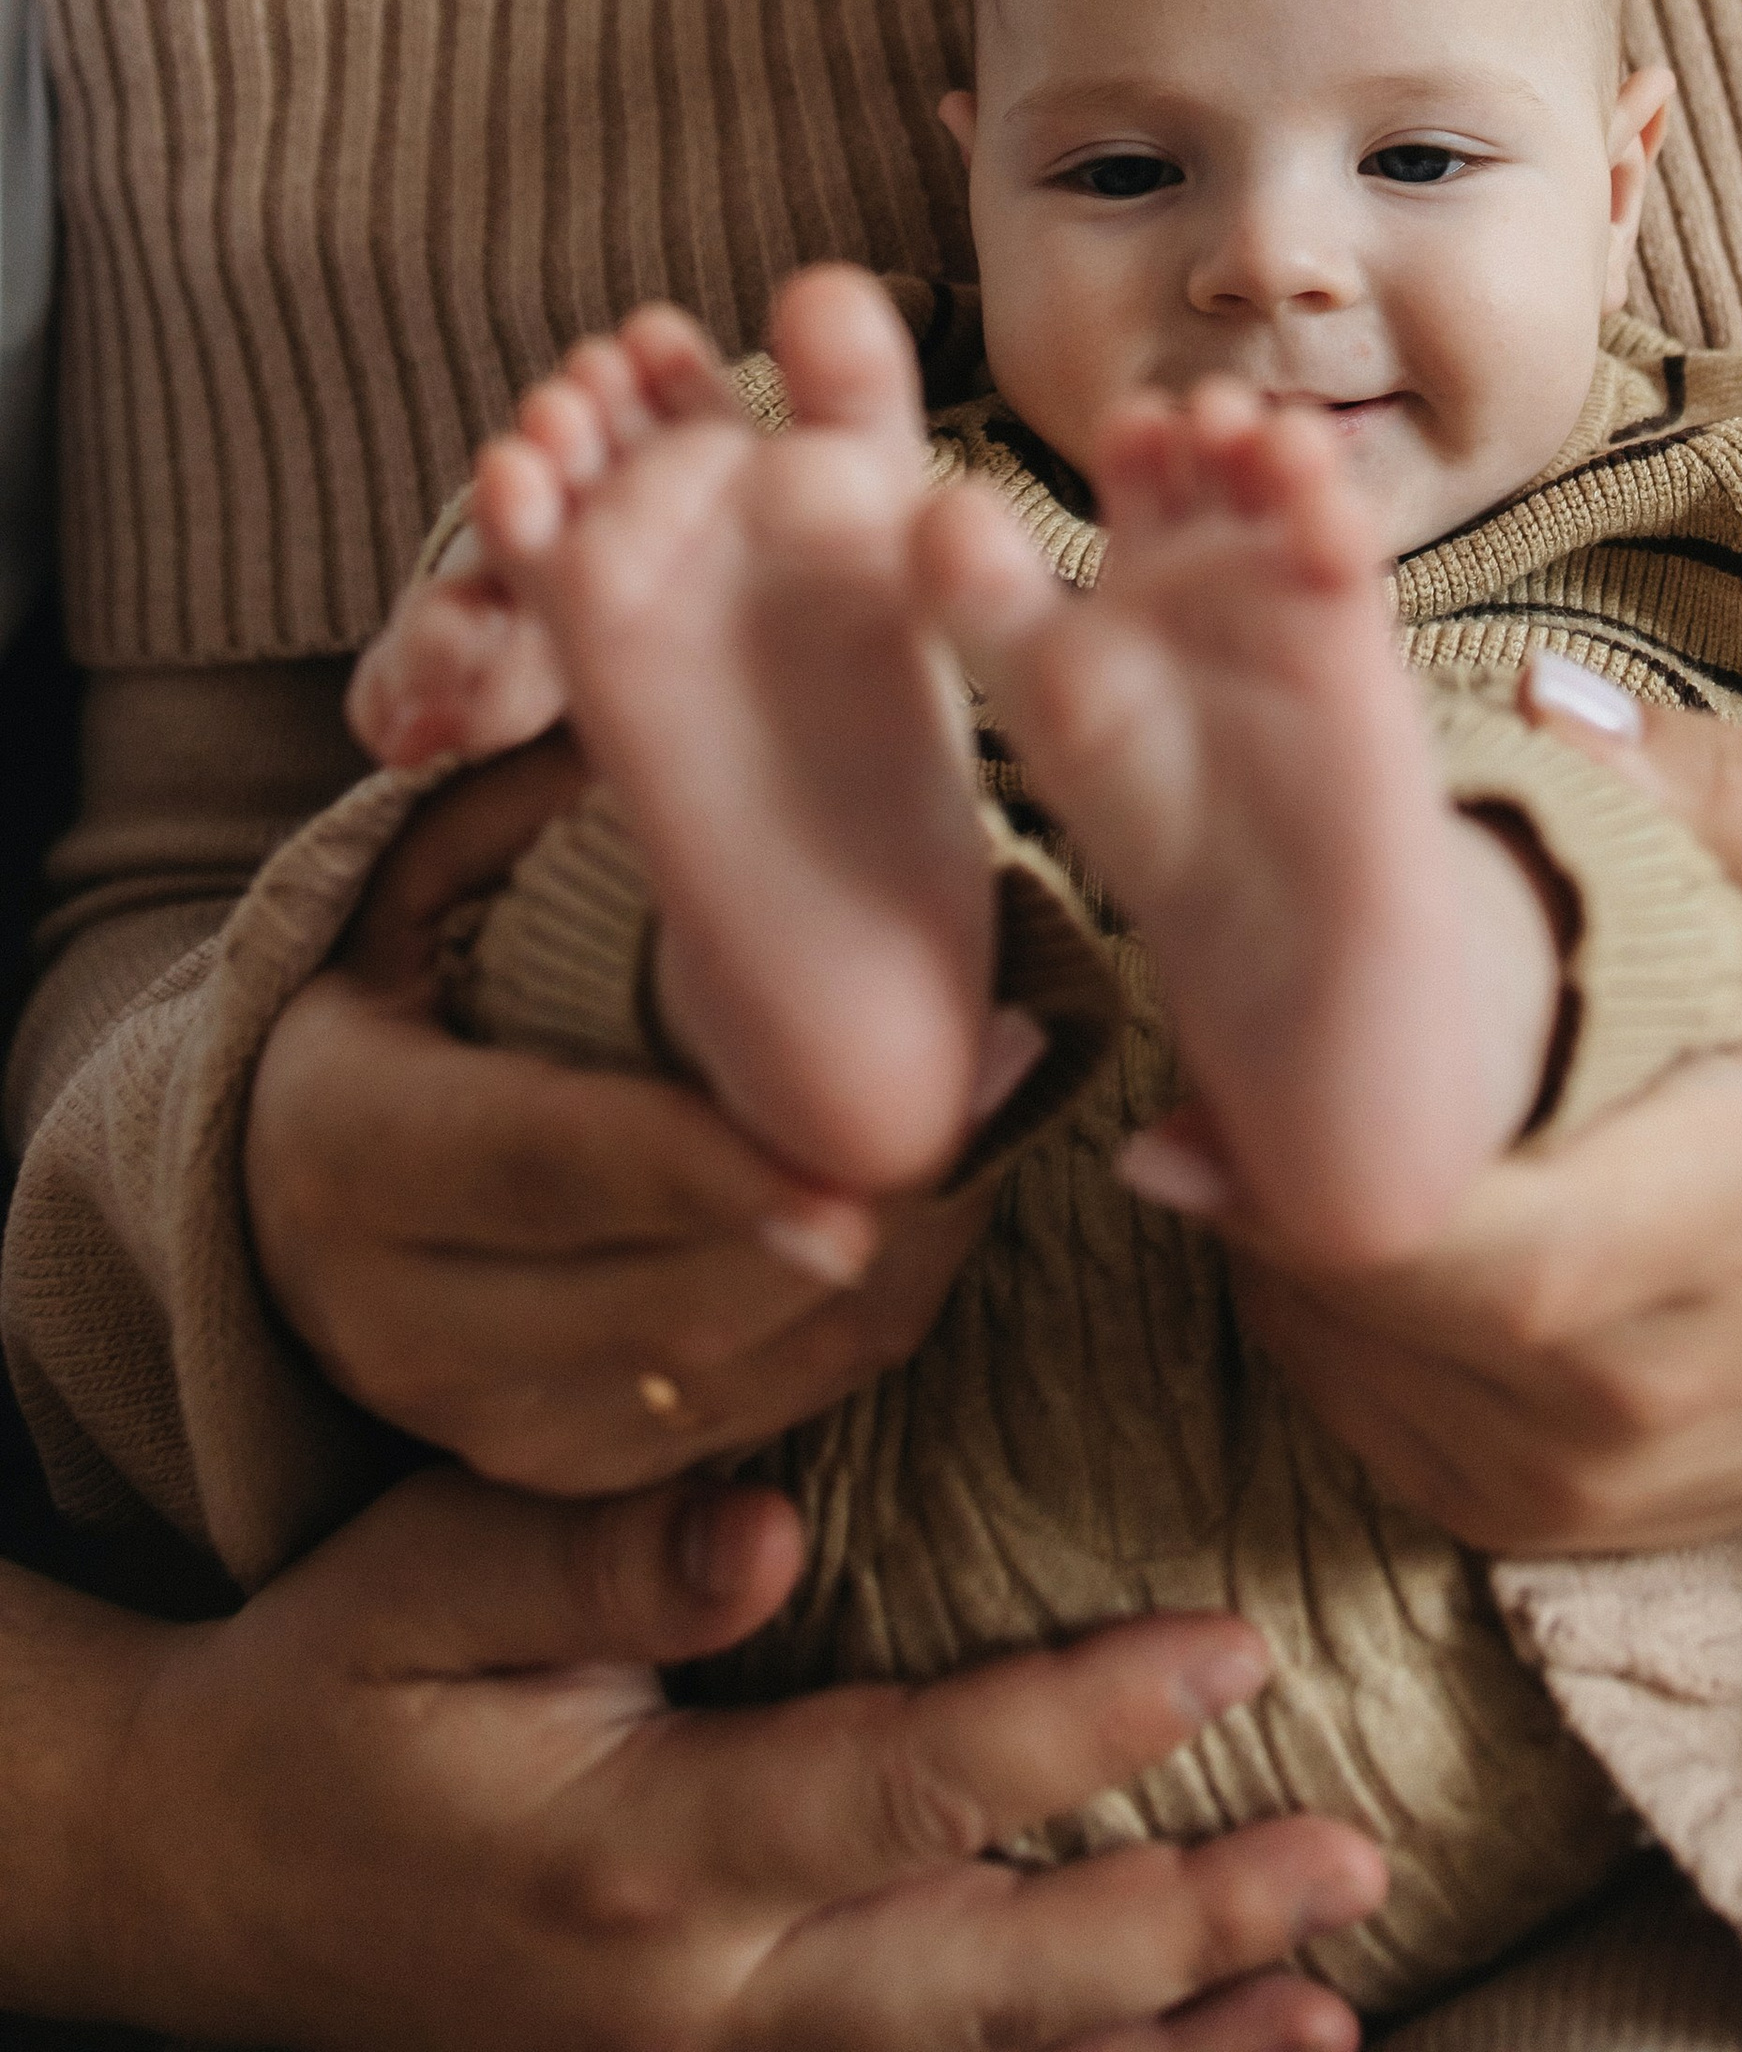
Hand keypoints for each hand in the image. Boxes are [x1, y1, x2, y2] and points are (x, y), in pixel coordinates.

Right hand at [19, 1466, 1379, 2048]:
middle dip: (1183, 1920)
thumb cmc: (328, 1686)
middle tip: (1353, 1852)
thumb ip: (598, 1548)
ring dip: (1158, 2051)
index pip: (906, 1787)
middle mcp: (689, 2002)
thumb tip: (771, 1530)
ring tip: (1331, 2011)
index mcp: (636, 1846)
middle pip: (980, 1973)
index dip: (1080, 1727)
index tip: (1233, 1653)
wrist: (196, 1872)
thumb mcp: (423, 1574)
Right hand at [245, 747, 981, 1493]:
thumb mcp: (424, 871)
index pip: (545, 1166)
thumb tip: (654, 724)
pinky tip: (935, 1209)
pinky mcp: (557, 1468)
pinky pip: (746, 1423)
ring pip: (724, 1381)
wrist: (295, 1168)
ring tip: (994, 1131)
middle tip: (994, 1099)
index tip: (852, 1171)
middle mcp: (389, 1316)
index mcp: (343, 1145)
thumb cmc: (406, 973)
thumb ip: (523, 800)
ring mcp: (474, 1416)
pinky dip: (857, 1328)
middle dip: (842, 1225)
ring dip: (881, 1278)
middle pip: (655, 1300)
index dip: (706, 1173)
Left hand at [1221, 673, 1741, 1551]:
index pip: (1466, 1234)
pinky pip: (1348, 1396)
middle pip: (1356, 1281)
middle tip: (1236, 1001)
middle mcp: (1638, 1390)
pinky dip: (1316, 1288)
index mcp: (1730, 1224)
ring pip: (1326, 1340)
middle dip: (1267, 1137)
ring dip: (1273, 1210)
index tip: (1240, 1023)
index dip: (1312, 1142)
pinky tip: (1343, 1183)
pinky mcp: (1519, 1521)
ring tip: (1287, 1076)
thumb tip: (1535, 701)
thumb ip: (1711, 794)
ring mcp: (1572, 1482)